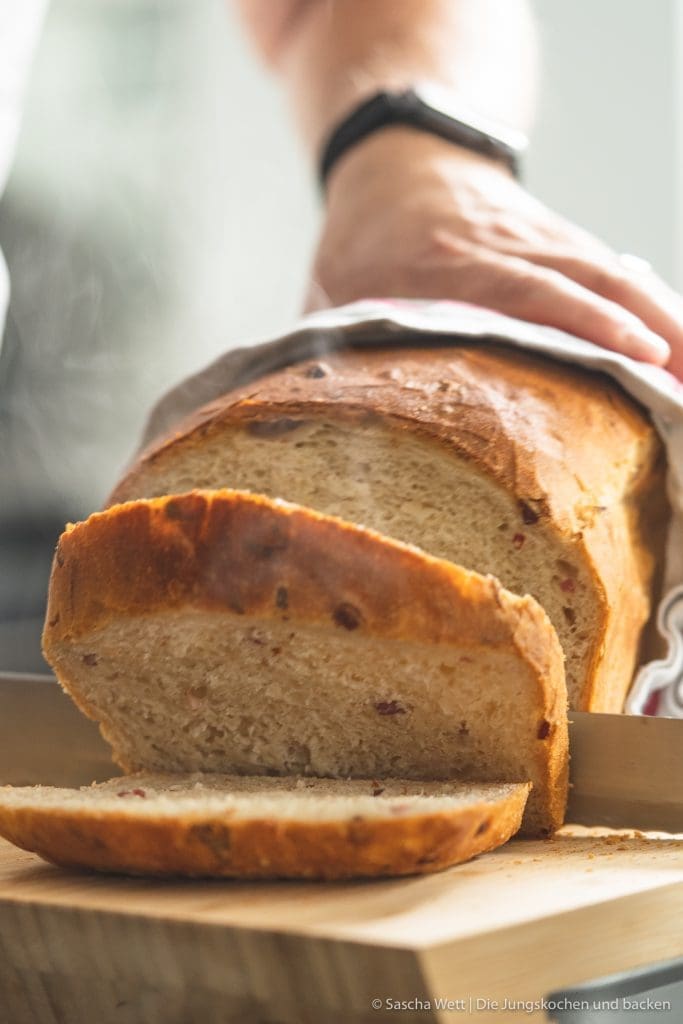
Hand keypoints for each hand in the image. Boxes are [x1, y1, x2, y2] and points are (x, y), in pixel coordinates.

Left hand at [307, 128, 682, 378]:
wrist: (400, 159)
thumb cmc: (361, 240)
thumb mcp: (330, 293)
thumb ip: (332, 353)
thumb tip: (332, 424)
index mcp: (435, 268)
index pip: (521, 292)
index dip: (581, 323)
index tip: (632, 357)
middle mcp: (498, 249)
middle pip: (586, 280)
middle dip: (643, 328)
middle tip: (681, 382)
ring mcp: (537, 241)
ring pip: (612, 273)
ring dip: (662, 318)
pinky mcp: (560, 242)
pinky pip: (616, 271)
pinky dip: (653, 306)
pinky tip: (678, 344)